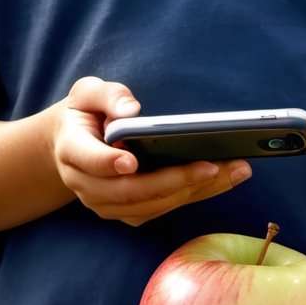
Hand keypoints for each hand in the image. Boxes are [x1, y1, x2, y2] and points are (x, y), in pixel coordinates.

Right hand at [52, 76, 250, 225]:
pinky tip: (224, 179)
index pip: (88, 160)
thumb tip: (132, 110)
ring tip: (233, 171)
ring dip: (194, 191)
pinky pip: (161, 209)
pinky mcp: (126, 212)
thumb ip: (108, 95)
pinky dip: (194, 196)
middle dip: (174, 180)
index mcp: (72, 150)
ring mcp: (105, 204)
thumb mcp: (88, 92)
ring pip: (150, 205)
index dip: (107, 163)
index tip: (131, 160)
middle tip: (213, 166)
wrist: (74, 144)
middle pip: (129, 191)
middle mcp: (86, 184)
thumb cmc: (86, 113)